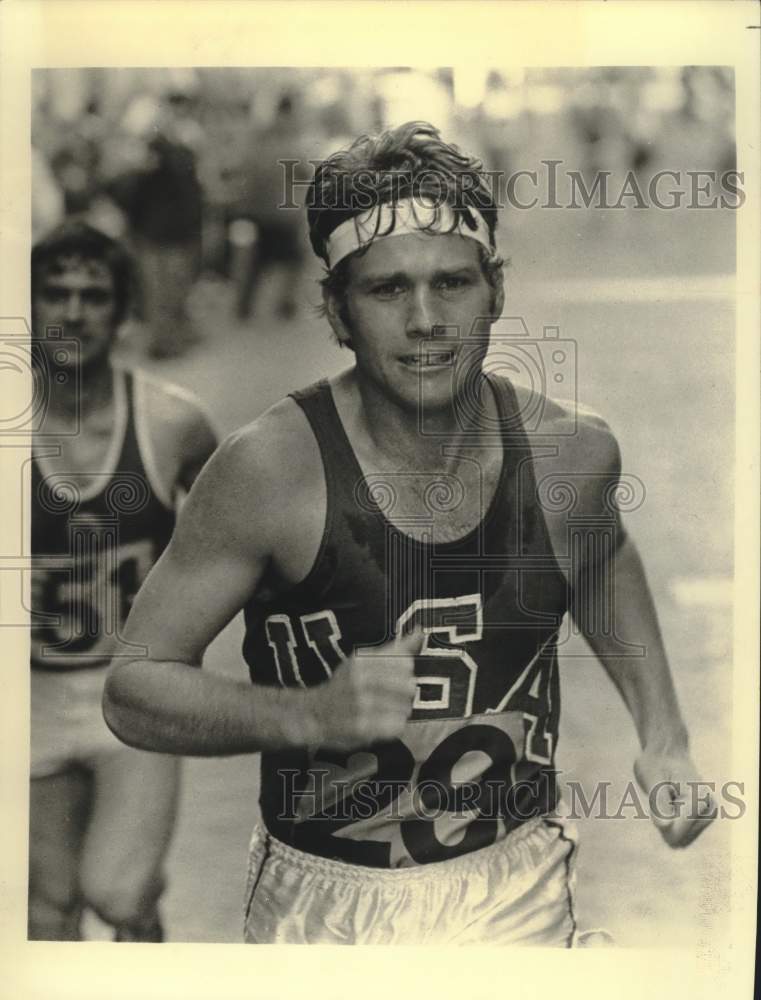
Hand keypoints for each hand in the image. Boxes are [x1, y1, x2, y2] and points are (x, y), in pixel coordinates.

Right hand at [308, 630, 421, 750]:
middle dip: (404, 694)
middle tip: (390, 698)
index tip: (392, 678)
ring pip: (405, 707)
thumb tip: (421, 631)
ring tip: (383, 712)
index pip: (405, 662)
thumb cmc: (344, 685)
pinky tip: (381, 724)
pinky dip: (393, 727)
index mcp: (361, 660)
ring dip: (398, 712)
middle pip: (409, 685)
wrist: (313, 714)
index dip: (404, 673)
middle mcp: (360, 679)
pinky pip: (397, 726)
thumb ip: (395, 649)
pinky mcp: (362, 727)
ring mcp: (360, 704)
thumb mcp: (364, 660)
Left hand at [634, 744, 715, 847]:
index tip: (659, 795)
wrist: (666, 752)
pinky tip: (673, 801)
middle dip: (664, 819)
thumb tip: (665, 827)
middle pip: (677, 835)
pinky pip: (681, 832)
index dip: (658, 818)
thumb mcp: (650, 778)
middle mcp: (710, 808)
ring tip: (668, 796)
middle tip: (663, 795)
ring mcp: (709, 814)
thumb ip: (658, 802)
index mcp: (699, 798)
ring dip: (668, 818)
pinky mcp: (705, 817)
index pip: (675, 831)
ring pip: (679, 835)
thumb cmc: (656, 763)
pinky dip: (673, 819)